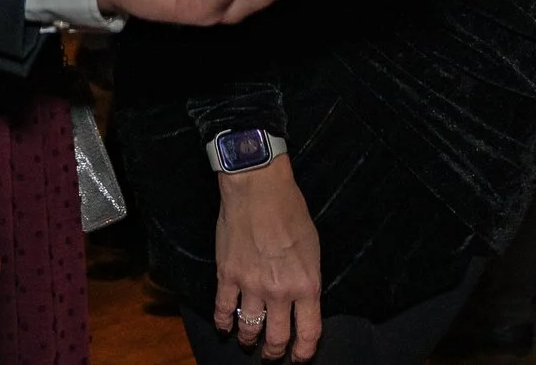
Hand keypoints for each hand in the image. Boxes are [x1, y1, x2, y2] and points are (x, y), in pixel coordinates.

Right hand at [213, 160, 322, 361]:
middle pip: (277, 338)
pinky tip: (225, 327)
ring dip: (249, 340)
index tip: (300, 357)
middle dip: (275, 352)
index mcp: (306, 284)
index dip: (304, 352)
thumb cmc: (291, 211)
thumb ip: (307, 279)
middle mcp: (279, 292)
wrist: (259, 188)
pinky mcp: (227, 276)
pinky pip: (224, 309)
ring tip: (249, 342)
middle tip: (272, 354)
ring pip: (249, 329)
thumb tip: (302, 301)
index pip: (308, 333)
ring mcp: (251, 285)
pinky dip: (223, 323)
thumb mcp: (312, 248)